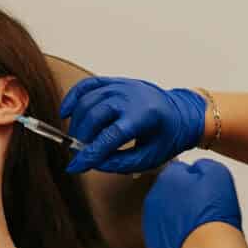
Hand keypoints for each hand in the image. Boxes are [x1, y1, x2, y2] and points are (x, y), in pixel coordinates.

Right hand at [60, 77, 205, 175]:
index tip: (75, 166)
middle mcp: (131, 97)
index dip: (90, 153)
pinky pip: (86, 86)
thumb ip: (120, 163)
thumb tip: (93, 163)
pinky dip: (72, 98)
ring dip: (77, 123)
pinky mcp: (114, 82)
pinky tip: (66, 112)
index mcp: (145, 116)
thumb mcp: (150, 157)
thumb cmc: (167, 135)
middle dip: (81, 138)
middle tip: (78, 153)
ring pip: (86, 102)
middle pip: (94, 117)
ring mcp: (121, 86)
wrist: (181, 113)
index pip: (110, 136)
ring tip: (78, 139)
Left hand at [142, 157, 242, 247]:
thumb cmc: (214, 213)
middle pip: (169, 193)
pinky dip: (175, 237)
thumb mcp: (217, 173)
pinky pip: (164, 236)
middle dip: (183, 198)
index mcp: (167, 178)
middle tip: (203, 208)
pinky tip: (191, 239)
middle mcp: (154, 198)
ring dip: (178, 217)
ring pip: (165, 215)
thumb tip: (195, 168)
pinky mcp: (154, 244)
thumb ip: (202, 165)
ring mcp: (151, 223)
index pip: (177, 170)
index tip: (203, 187)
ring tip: (198, 225)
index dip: (193, 178)